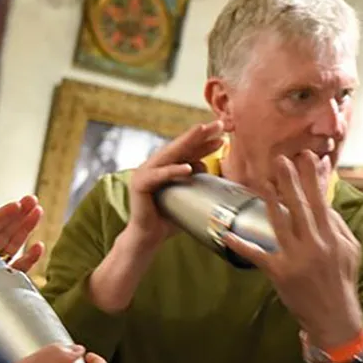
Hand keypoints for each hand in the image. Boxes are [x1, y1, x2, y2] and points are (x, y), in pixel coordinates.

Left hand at [0, 196, 44, 362]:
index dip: (1, 217)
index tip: (16, 204)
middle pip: (2, 233)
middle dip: (18, 216)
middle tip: (33, 201)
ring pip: (12, 246)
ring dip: (25, 230)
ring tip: (38, 213)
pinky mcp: (0, 289)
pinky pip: (18, 270)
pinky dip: (29, 259)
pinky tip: (39, 247)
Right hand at [126, 121, 225, 248]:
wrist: (148, 238)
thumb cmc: (168, 220)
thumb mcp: (188, 197)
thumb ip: (198, 183)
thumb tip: (218, 173)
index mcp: (166, 168)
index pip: (188, 151)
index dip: (205, 142)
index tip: (223, 134)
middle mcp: (154, 166)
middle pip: (180, 147)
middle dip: (199, 135)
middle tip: (217, 124)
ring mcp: (145, 173)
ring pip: (169, 155)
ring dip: (187, 142)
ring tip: (201, 131)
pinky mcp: (139, 184)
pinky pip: (159, 176)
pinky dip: (173, 171)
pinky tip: (188, 168)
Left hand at [223, 151, 362, 348]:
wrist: (335, 318)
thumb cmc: (341, 281)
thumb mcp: (349, 251)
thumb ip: (337, 226)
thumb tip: (325, 202)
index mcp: (333, 237)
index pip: (321, 202)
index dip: (312, 178)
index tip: (305, 157)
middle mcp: (316, 245)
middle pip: (301, 207)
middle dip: (290, 181)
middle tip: (280, 159)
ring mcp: (298, 259)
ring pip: (280, 224)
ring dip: (269, 201)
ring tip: (260, 181)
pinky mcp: (281, 274)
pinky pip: (258, 256)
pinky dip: (241, 246)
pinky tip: (227, 235)